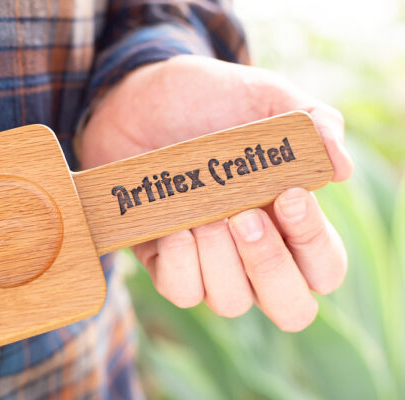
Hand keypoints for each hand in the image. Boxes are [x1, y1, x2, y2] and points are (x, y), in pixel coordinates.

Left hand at [77, 55, 352, 331]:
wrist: (140, 97)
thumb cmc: (208, 100)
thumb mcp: (266, 98)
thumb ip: (312, 120)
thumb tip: (340, 168)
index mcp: (287, 219)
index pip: (322, 267)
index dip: (313, 244)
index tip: (287, 195)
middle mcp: (251, 251)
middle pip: (288, 307)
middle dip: (270, 268)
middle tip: (245, 218)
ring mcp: (208, 260)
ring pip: (231, 303)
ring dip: (221, 262)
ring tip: (204, 216)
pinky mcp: (163, 259)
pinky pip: (181, 291)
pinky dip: (182, 266)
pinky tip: (177, 229)